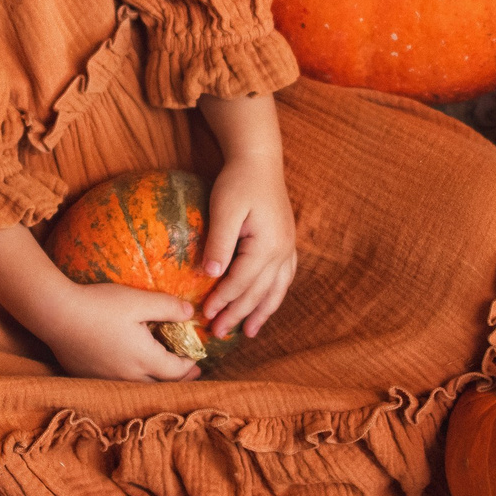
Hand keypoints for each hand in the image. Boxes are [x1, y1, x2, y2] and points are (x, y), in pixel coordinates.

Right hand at [34, 281, 203, 381]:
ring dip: (153, 384)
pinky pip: (117, 387)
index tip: (196, 361)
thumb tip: (191, 314)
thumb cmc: (99, 305)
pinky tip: (128, 371)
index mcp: (144, 359)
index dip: (190, 366)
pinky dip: (130, 382)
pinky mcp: (89, 378)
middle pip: (160, 387)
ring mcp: (106, 381)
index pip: (176, 371)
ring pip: (138, 390)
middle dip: (176, 381)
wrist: (56, 314)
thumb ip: (167, 306)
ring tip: (160, 375)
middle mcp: (128, 377)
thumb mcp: (137, 300)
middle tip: (186, 374)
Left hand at [199, 149, 297, 339]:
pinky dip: (274, 296)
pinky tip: (266, 304)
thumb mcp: (224, 208)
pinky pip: (284, 278)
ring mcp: (288, 248)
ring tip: (248, 333)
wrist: (260, 161)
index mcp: (267, 245)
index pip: (242, 282)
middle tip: (219, 334)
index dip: (223, 301)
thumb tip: (211, 275)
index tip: (206, 316)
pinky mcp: (287, 243)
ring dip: (261, 313)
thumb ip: (219, 242)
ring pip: (276, 290)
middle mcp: (283, 251)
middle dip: (238, 314)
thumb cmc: (238, 181)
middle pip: (258, 292)